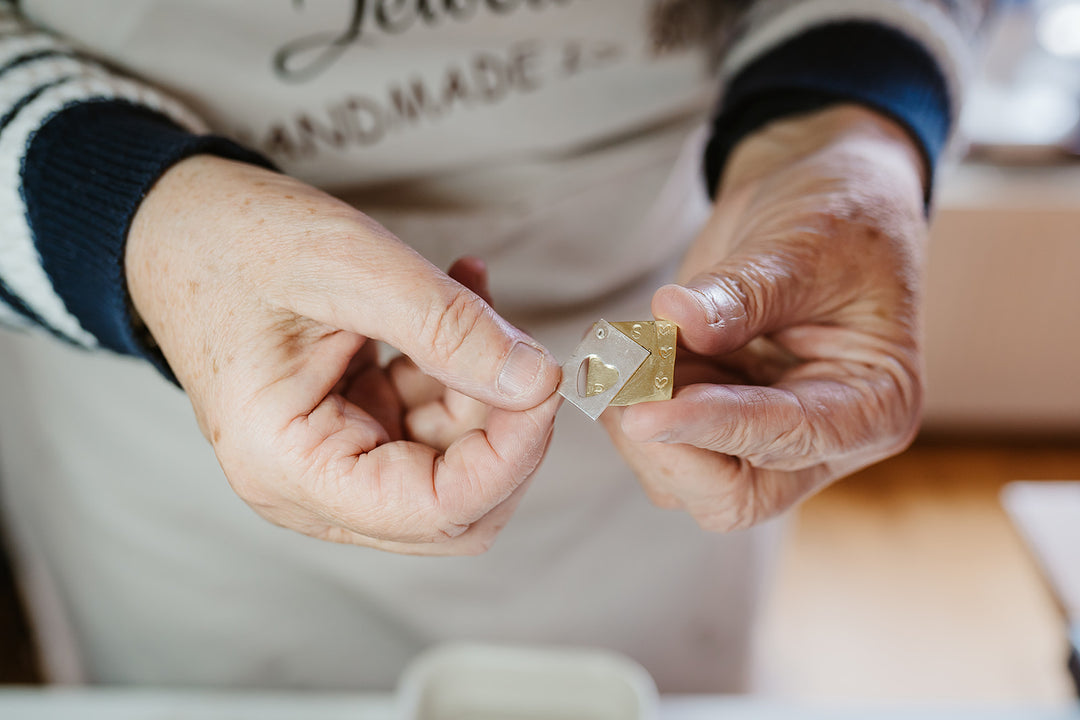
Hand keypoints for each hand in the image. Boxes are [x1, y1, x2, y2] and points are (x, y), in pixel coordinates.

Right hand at [125, 156, 560, 554]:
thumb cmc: (233, 241)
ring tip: (471, 297)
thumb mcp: (349, 268)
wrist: (175, 225)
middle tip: (516, 349)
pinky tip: (459, 301)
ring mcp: (331, 465)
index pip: (435, 510)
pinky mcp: (349, 433)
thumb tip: (539, 382)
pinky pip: (431, 427)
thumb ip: (449, 329)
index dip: (511, 456)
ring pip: (452, 467)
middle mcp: (309, 488)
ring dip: (483, 390)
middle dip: (502, 433)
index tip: (545, 383)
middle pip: (454, 510)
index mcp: (289, 466)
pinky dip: (459, 372)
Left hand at [601, 105, 927, 530]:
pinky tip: (619, 348)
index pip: (788, 439)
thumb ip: (743, 293)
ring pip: (684, 476)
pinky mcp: (715, 418)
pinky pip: (660, 440)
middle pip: (734, 495)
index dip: (714, 427)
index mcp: (872, 406)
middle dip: (666, 445)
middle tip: (617, 379)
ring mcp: (762, 435)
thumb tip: (675, 319)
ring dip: (636, 419)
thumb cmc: (838, 219)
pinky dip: (629, 400)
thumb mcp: (803, 245)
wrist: (820, 198)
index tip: (646, 411)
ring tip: (618, 346)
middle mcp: (821, 440)